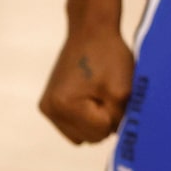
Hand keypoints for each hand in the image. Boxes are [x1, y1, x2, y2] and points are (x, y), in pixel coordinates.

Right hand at [40, 12, 133, 143]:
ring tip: (97, 94)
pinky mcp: (49, 105)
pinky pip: (74, 127)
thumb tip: (116, 141)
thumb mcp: (123, 91)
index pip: (101, 132)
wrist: (90, 30)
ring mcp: (47, 109)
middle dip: (104, 120)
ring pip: (82, 136)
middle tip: (105, 92)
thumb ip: (119, 120)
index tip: (110, 91)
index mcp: (64, 105)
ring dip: (95, 121)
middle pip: (90, 138)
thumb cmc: (109, 55)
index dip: (114, 114)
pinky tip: (89, 96)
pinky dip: (85, 118)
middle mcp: (50, 110)